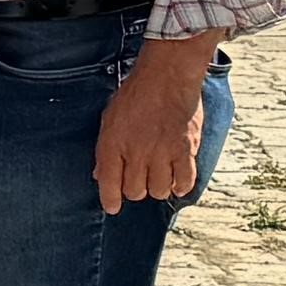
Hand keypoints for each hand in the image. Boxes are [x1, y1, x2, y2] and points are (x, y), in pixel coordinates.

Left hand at [97, 42, 213, 209]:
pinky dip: (181, 186)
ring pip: (159, 190)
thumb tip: (99, 175)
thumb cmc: (135, 95)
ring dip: (158, 187)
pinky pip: (185, 181)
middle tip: (140, 179)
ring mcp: (162, 153)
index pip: (108, 184)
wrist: (167, 77)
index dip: (110, 200)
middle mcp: (136, 153)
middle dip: (136, 189)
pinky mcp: (186, 150)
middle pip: (135, 191)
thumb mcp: (109, 119)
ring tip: (159, 176)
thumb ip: (105, 150)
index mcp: (113, 145)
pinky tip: (178, 182)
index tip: (112, 207)